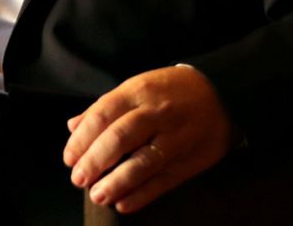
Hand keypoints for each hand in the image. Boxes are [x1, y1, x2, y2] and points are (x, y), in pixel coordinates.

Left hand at [64, 65, 237, 213]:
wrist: (223, 93)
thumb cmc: (169, 92)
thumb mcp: (136, 88)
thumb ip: (104, 108)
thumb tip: (73, 127)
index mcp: (137, 92)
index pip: (102, 115)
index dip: (82, 140)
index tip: (69, 158)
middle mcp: (156, 114)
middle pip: (120, 138)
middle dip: (95, 161)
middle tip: (78, 179)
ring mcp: (175, 137)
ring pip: (143, 162)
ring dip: (117, 182)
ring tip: (97, 195)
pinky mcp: (190, 159)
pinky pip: (164, 180)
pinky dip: (143, 195)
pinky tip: (123, 204)